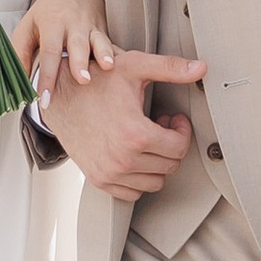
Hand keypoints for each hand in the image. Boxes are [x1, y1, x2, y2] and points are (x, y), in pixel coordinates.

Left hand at [12, 0, 115, 93]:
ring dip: (104, 54)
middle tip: (82, 80)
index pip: (48, 52)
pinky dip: (119, 55)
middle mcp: (73, 25)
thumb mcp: (28, 25)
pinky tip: (124, 67)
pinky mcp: (105, 32)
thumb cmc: (49, 11)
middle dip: (80, 62)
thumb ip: (20, 51)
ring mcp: (92, 28)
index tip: (44, 98)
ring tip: (107, 67)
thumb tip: (17, 81)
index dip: (47, 76)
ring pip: (99, 40)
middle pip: (76, 44)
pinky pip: (113, 44)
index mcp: (51, 23)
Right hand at [38, 48, 208, 199]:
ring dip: (157, 163)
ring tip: (146, 141)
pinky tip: (134, 154)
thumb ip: (170, 68)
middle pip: (170, 165)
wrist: (60, 95)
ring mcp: (109, 173)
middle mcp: (122, 159)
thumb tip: (201, 68)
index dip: (182, 132)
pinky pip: (133, 192)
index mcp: (135, 134)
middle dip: (171, 146)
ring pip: (154, 182)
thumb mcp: (134, 67)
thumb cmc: (95, 81)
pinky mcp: (99, 180)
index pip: (179, 148)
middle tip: (160, 128)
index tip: (173, 121)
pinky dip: (139, 178)